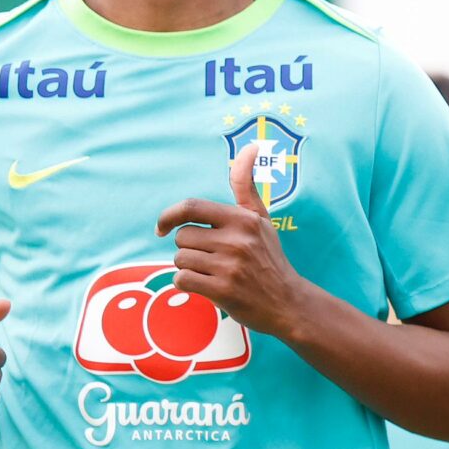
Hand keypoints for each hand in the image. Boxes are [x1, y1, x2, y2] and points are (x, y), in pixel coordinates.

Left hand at [155, 145, 311, 340]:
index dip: (168, 216)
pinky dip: (188, 285)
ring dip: (188, 268)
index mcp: (243, 219)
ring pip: (180, 259)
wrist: (288, 302)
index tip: (161, 227)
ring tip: (212, 273)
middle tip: (210, 258)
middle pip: (181, 237)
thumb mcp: (261, 218)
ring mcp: (230, 266)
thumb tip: (250, 146)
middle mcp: (237, 240)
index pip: (192, 208)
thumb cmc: (270, 257)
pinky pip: (182, 280)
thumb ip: (247, 185)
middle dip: (188, 249)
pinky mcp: (223, 290)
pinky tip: (207, 286)